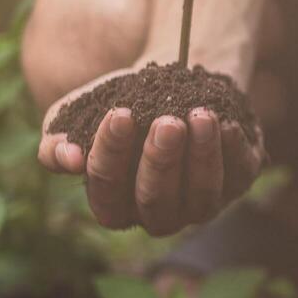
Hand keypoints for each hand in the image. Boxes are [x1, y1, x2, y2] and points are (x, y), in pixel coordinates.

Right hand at [37, 66, 265, 237]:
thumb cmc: (124, 105)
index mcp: (117, 206)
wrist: (178, 82)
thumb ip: (58, 140)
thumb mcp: (81, 115)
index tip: (118, 114)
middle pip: (156, 200)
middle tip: (167, 122)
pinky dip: (233, 150)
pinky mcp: (240, 181)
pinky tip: (227, 123)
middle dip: (161, 161)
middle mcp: (161, 215)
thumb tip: (67, 159)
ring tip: (200, 116)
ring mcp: (204, 204)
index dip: (110, 157)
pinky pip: (239, 174)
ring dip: (202, 156)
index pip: (108, 194)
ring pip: (202, 195)